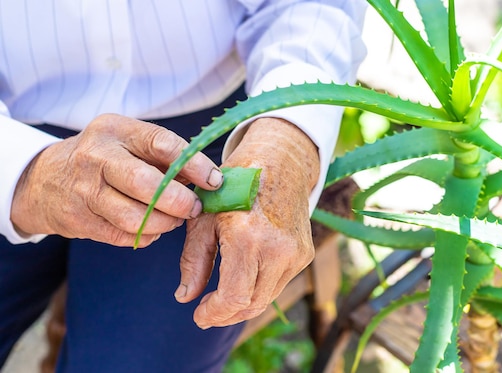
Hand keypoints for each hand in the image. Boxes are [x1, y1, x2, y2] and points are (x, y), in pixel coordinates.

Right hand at [10, 114, 222, 247]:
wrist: (44, 179)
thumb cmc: (104, 158)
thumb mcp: (129, 142)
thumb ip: (166, 156)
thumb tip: (210, 179)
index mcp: (116, 130)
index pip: (162, 144)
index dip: (194, 165)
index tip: (214, 180)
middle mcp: (97, 157)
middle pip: (147, 185)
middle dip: (180, 201)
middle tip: (196, 208)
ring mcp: (85, 190)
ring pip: (136, 217)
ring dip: (166, 223)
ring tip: (175, 219)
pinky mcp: (79, 220)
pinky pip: (125, 236)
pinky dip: (147, 235)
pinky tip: (153, 227)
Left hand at [175, 118, 319, 327]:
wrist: (279, 162)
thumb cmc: (233, 185)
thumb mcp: (204, 218)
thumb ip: (193, 261)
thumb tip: (185, 297)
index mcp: (247, 238)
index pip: (233, 298)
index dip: (213, 315)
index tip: (198, 316)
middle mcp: (278, 249)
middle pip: (251, 304)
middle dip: (226, 315)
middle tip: (206, 313)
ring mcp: (295, 253)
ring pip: (266, 298)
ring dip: (242, 303)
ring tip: (221, 298)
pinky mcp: (305, 253)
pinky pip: (278, 283)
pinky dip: (258, 288)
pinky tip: (243, 278)